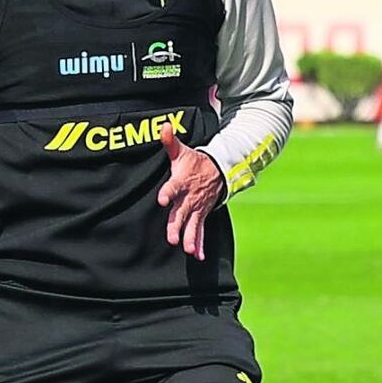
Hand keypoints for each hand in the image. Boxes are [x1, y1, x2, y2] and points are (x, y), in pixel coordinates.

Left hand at [156, 122, 224, 260]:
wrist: (219, 170)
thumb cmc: (194, 162)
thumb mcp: (182, 152)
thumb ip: (170, 141)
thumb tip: (163, 126)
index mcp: (181, 181)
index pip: (173, 187)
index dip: (167, 192)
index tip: (162, 199)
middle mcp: (189, 197)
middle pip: (181, 213)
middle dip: (177, 225)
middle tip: (173, 239)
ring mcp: (197, 208)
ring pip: (193, 225)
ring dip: (191, 238)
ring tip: (189, 250)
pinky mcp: (201, 215)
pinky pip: (201, 230)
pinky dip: (201, 243)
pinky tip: (198, 256)